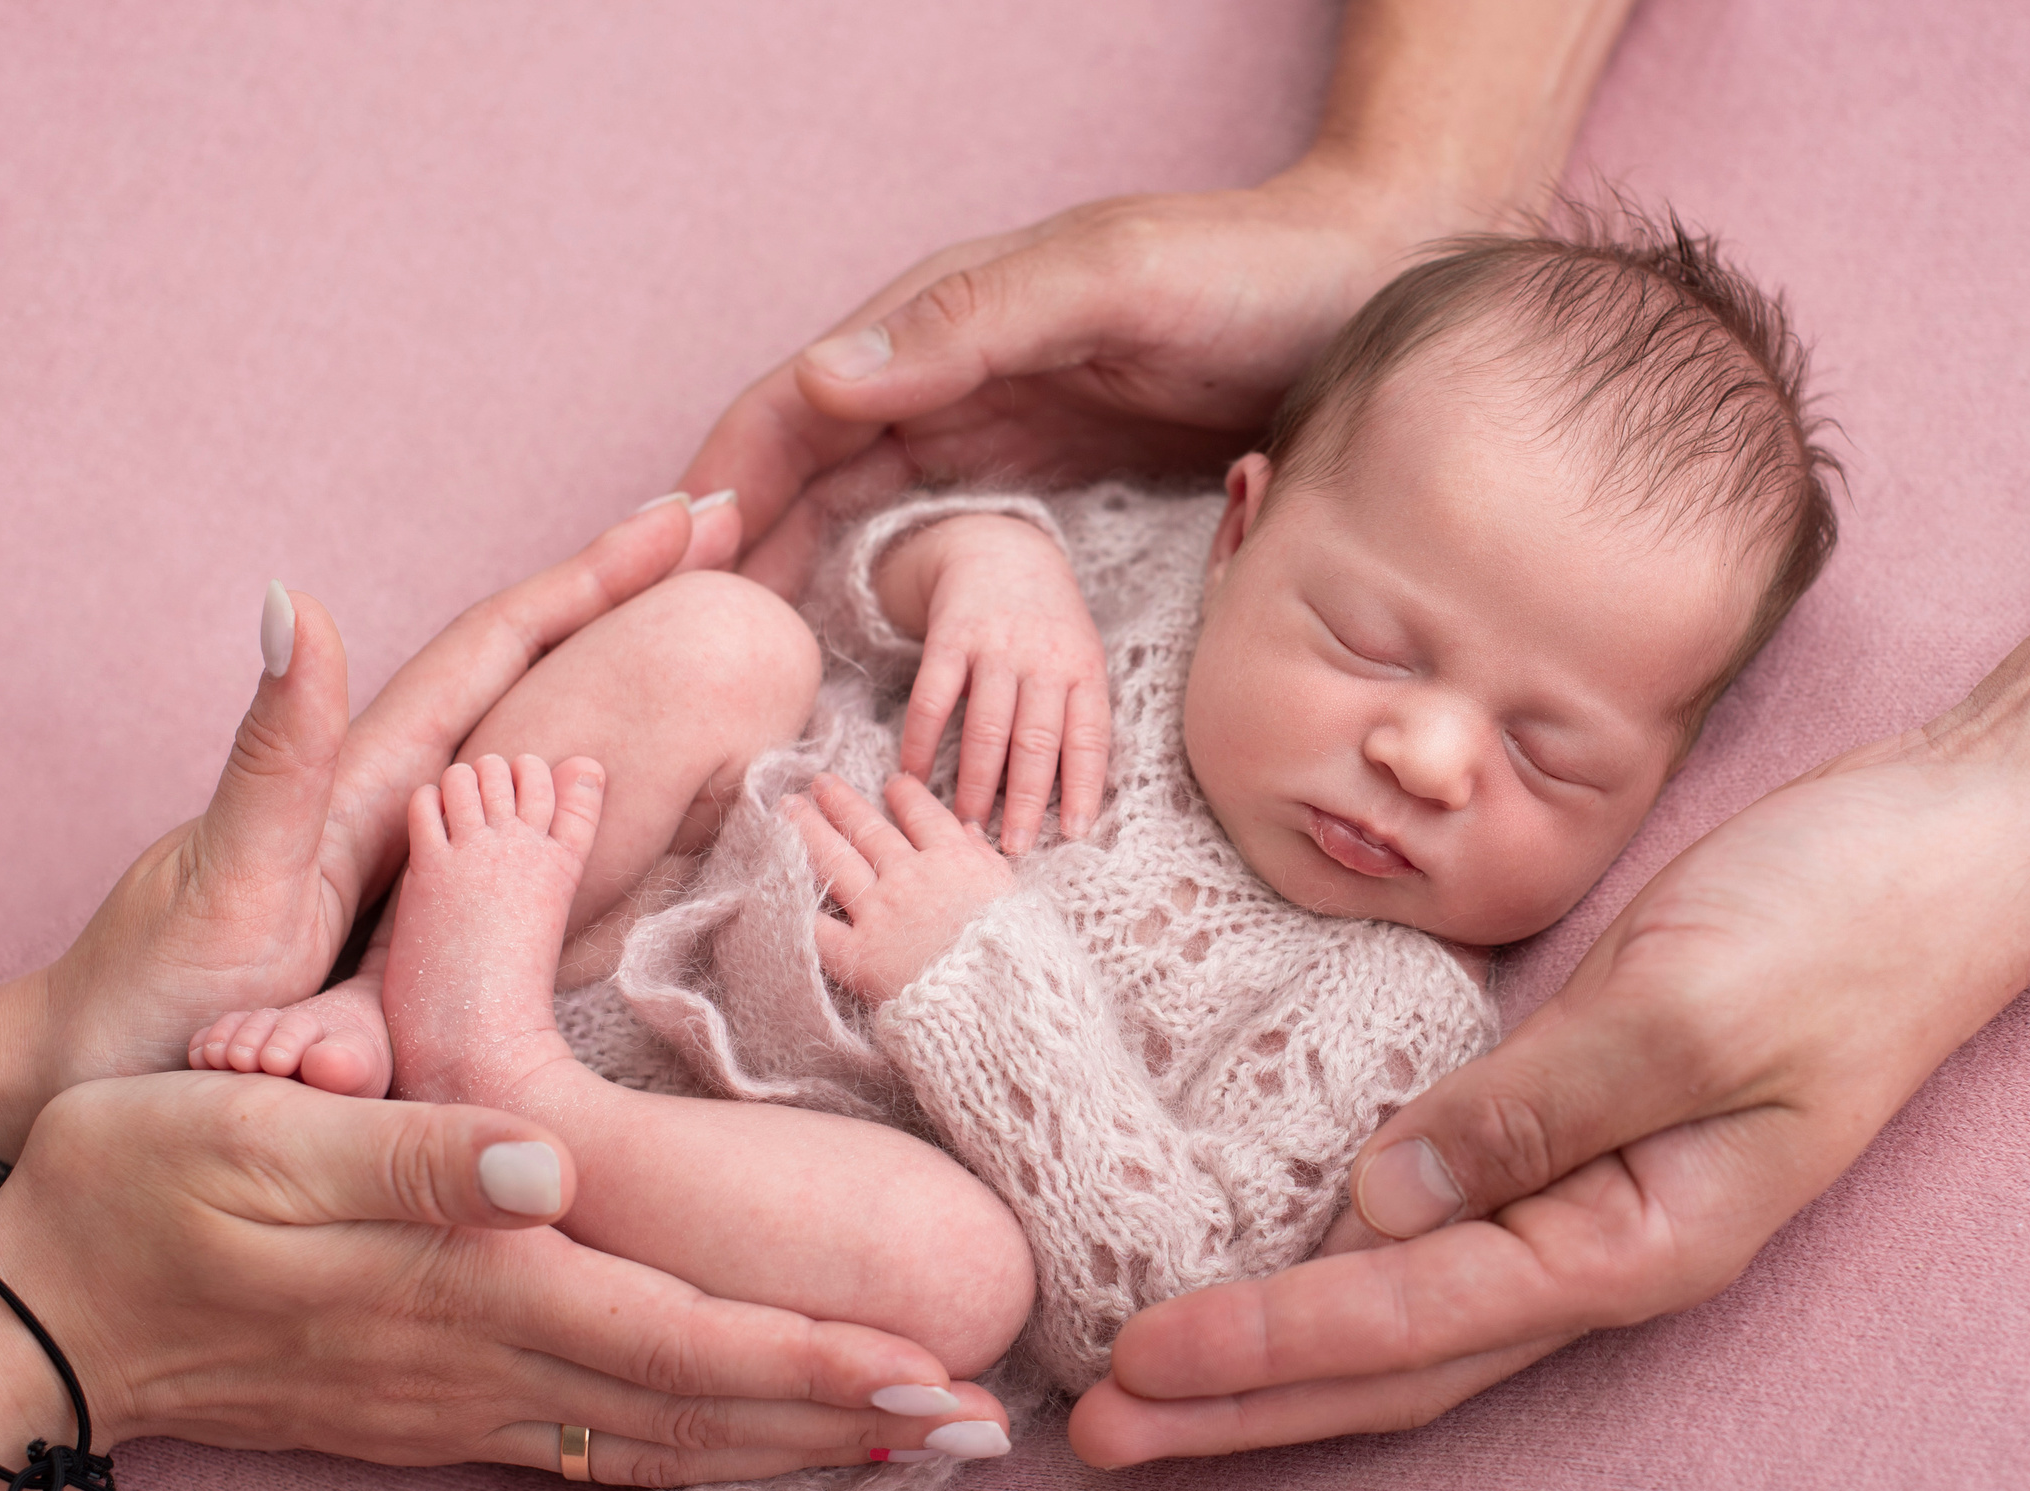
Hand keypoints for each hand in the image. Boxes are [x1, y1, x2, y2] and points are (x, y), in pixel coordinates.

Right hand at [0, 1070, 1006, 1490]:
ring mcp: (456, 1403)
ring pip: (655, 1438)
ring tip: (904, 1442)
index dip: (806, 1361)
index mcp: (462, 1284)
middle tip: (979, 1428)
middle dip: (842, 1419)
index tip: (927, 1372)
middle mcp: (479, 1363)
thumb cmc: (137, 1186)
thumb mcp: (251, 1134)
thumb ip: (407, 1156)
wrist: (31, 1310)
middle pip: (693, 1404)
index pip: (673, 1335)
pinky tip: (741, 1449)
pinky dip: (689, 1450)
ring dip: (786, 1443)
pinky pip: (590, 1447)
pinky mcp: (430, 1411)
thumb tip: (548, 1166)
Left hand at [41, 495, 723, 1088]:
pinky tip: (628, 780)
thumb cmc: (150, 1001)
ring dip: (617, 669)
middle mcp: (394, 801)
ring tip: (707, 617)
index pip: (499, 648)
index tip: (690, 516)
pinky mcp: (414, 921)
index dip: (595, 578)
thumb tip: (289, 597)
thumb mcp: (225, 879)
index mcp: (368, 778)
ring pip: (533, 738)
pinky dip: (588, 778)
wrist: (93, 1086)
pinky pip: (523, 827)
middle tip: (726, 529)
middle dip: (626, 593)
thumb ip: (274, 756)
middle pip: (531, 669)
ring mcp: (406, 857)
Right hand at [682, 165, 1429, 596]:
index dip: (722, 489)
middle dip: (736, 559)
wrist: (1366, 286)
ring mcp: (996, 433)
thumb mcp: (1106, 284)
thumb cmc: (1242, 271)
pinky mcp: (1049, 482)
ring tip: (746, 681)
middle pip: (807, 478)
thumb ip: (970, 327)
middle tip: (678, 660)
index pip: (792, 411)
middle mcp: (947, 380)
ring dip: (799, 591)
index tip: (662, 577)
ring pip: (862, 520)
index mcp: (937, 325)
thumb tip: (823, 381)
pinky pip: (940, 548)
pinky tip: (866, 662)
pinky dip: (888, 602)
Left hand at [788, 772, 1016, 1003]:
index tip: (892, 782)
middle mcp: (910, 877)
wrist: (1000, 1004)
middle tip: (820, 783)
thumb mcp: (1013, 896)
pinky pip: (818, 925)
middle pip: (867, 829)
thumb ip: (986, 860)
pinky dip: (798, 905)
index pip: (922, 814)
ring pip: (834, 860)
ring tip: (789, 808)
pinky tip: (779, 884)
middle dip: (840, 801)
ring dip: (808, 829)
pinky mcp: (857, 954)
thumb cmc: (1017, 955)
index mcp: (954, 860)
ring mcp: (879, 914)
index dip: (904, 795)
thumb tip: (968, 830)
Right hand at [879, 514, 1109, 850]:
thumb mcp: (1080, 660)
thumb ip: (1079, 717)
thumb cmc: (1049, 627)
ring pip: (987, 727)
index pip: (1089, 738)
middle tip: (1012, 847)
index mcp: (1083, 671)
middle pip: (1036, 742)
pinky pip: (933, 697)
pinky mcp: (950, 637)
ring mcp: (996, 647)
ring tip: (966, 824)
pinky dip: (921, 739)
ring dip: (975, 782)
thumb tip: (1074, 799)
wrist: (1002, 551)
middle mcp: (1043, 660)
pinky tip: (912, 774)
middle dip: (1025, 801)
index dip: (1082, 788)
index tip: (1072, 833)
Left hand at [1067, 730, 2029, 1462]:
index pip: (1419, 1319)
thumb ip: (1535, 1113)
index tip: (1138, 1361)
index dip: (1272, 1344)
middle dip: (1244, 1403)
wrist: (1948, 852)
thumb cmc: (1840, 923)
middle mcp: (1606, 1249)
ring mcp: (1591, 1199)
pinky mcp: (1568, 1131)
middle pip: (1397, 1359)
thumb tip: (1383, 1201)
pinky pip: (1433, 1230)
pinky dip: (1334, 1264)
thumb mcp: (1687, 1010)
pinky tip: (1262, 1264)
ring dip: (1275, 1350)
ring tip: (1144, 1382)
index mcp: (1641, 1242)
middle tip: (1094, 1432)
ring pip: (1406, 1312)